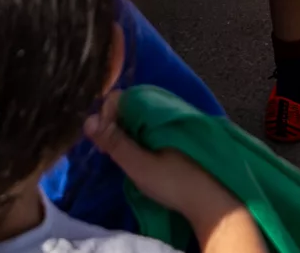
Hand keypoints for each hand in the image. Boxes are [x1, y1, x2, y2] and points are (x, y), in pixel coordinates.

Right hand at [85, 97, 261, 251]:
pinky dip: (141, 139)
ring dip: (128, 134)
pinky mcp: (179, 136)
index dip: (106, 117)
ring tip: (126, 156)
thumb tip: (88, 120)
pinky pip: (152, 128)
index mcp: (157, 110)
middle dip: (115, 126)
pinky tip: (141, 156)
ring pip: (141, 119)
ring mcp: (175, 122)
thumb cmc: (174, 182)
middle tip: (111, 151)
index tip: (103, 142)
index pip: (120, 98)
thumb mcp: (139, 164)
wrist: (211, 200)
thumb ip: (114, 142)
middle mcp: (167, 109)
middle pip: (130, 108)